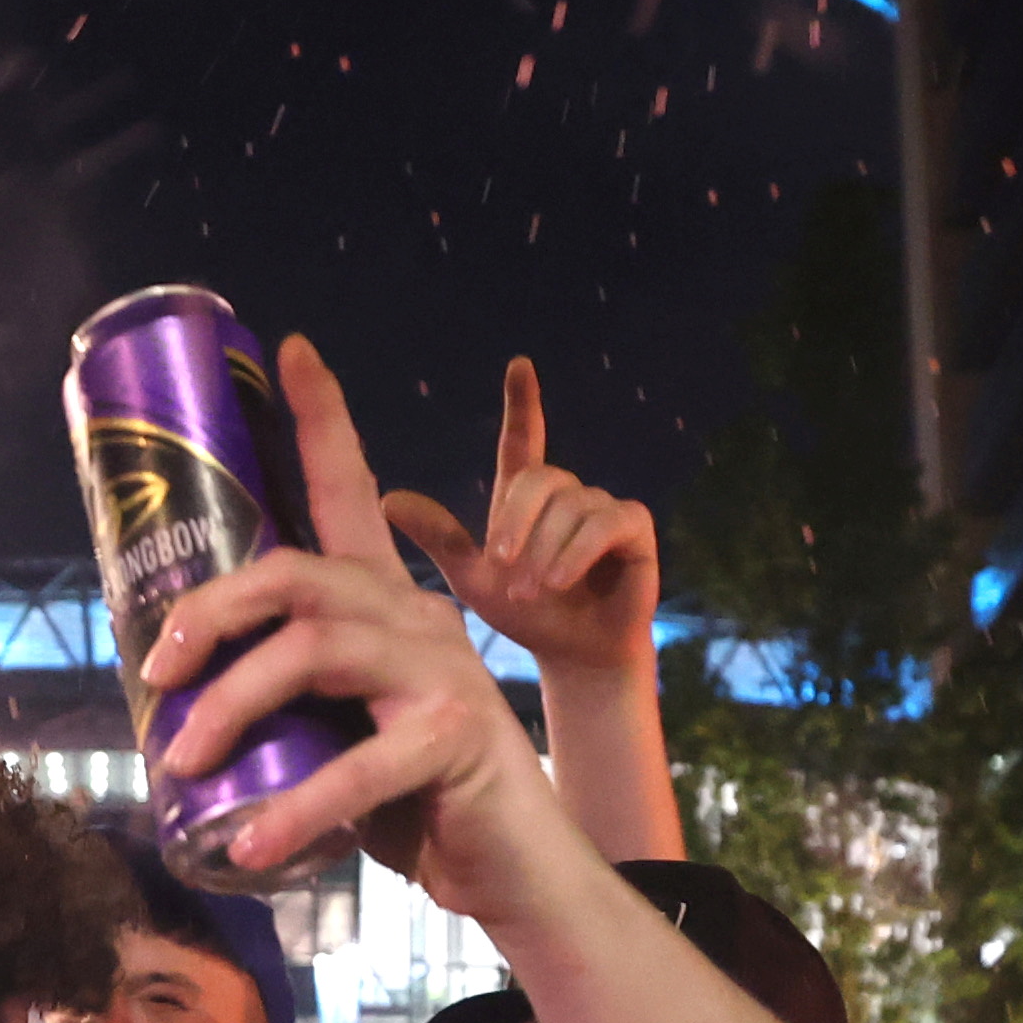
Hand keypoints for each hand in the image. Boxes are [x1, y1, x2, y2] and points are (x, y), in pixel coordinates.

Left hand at [137, 337, 573, 909]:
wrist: (514, 870)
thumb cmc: (413, 802)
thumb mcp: (338, 731)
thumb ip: (285, 701)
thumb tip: (173, 706)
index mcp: (386, 603)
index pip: (351, 492)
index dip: (322, 418)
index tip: (290, 348)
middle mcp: (416, 616)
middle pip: (298, 574)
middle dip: (211, 611)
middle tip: (158, 672)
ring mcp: (442, 672)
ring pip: (313, 650)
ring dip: (233, 706)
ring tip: (182, 764)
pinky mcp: (454, 738)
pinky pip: (357, 765)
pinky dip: (293, 810)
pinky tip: (249, 846)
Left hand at [394, 361, 657, 681]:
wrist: (573, 656)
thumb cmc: (528, 618)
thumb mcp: (472, 580)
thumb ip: (439, 538)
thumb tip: (388, 498)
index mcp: (526, 500)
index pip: (524, 439)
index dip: (523, 402)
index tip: (519, 365)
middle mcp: (567, 494)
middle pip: (540, 478)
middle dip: (517, 524)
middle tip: (504, 572)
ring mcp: (602, 507)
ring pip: (570, 506)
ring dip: (545, 551)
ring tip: (533, 591)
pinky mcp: (634, 528)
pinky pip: (605, 521)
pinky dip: (577, 551)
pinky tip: (560, 580)